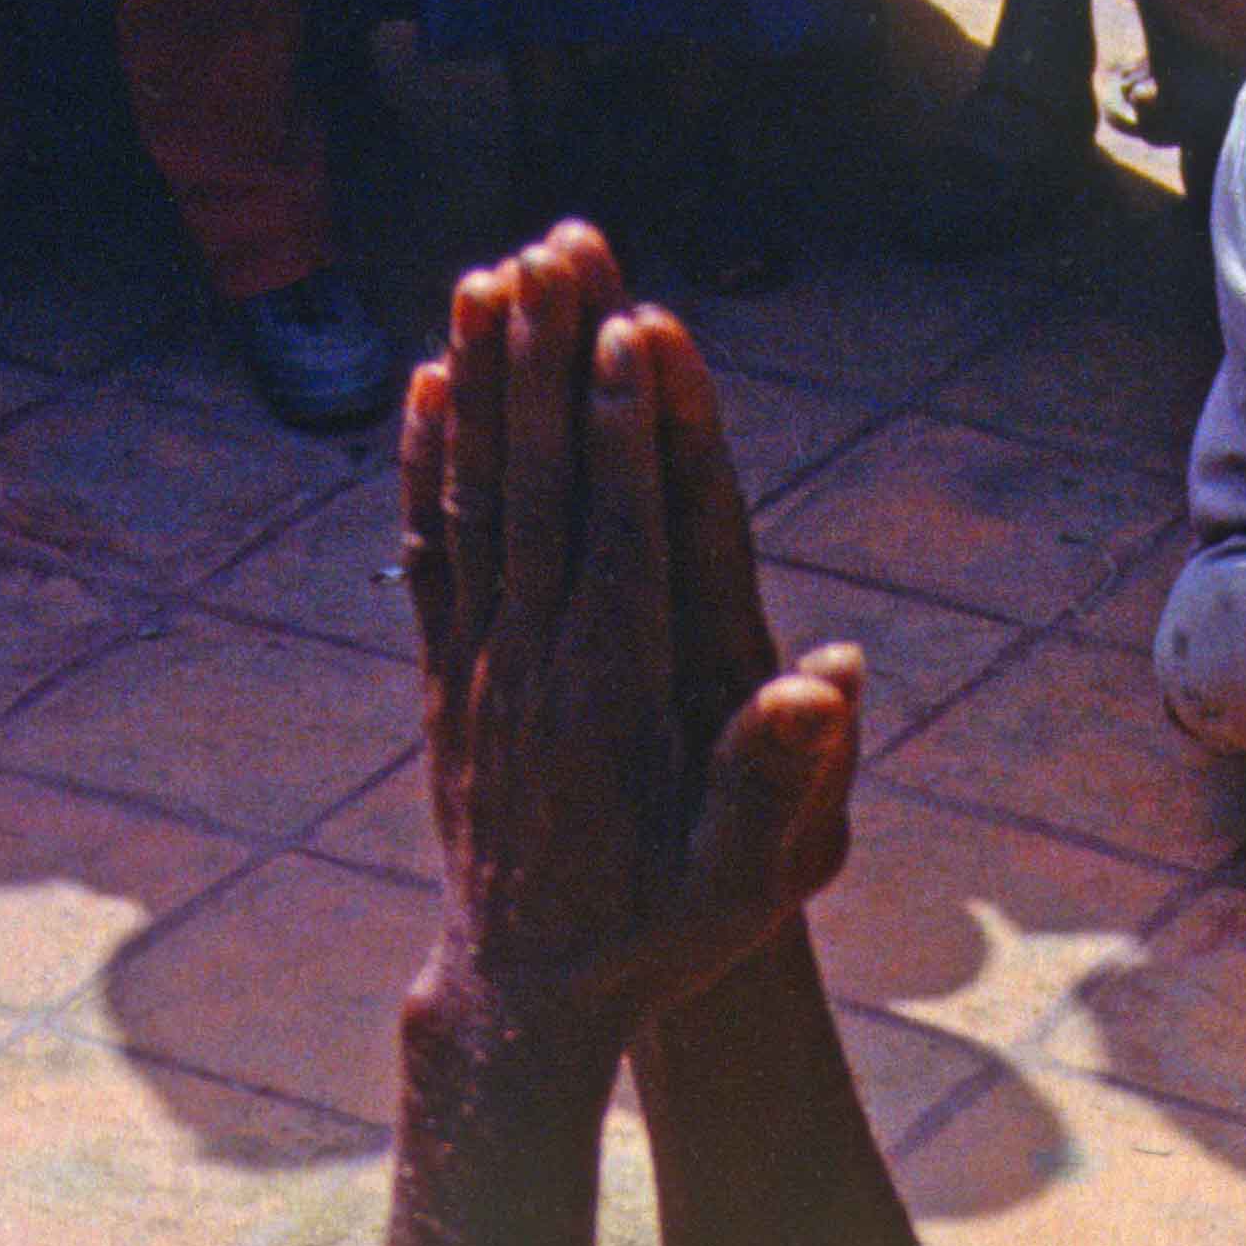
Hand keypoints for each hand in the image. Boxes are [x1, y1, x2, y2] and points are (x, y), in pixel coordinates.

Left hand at [401, 223, 862, 1047]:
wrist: (525, 999)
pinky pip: (429, 550)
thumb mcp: (734, 888)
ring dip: (481, 380)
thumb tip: (820, 683)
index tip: (629, 327)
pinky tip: (425, 383)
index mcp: (613, 700)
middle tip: (556, 247)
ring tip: (486, 272)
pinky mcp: (446, 677)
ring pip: (478, 497)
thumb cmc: (654, 939)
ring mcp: (480, 666)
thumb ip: (770, 786)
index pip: (621, 536)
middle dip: (546, 360)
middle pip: (539, 486)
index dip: (623, 430)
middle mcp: (535, 665)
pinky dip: (425, 464)